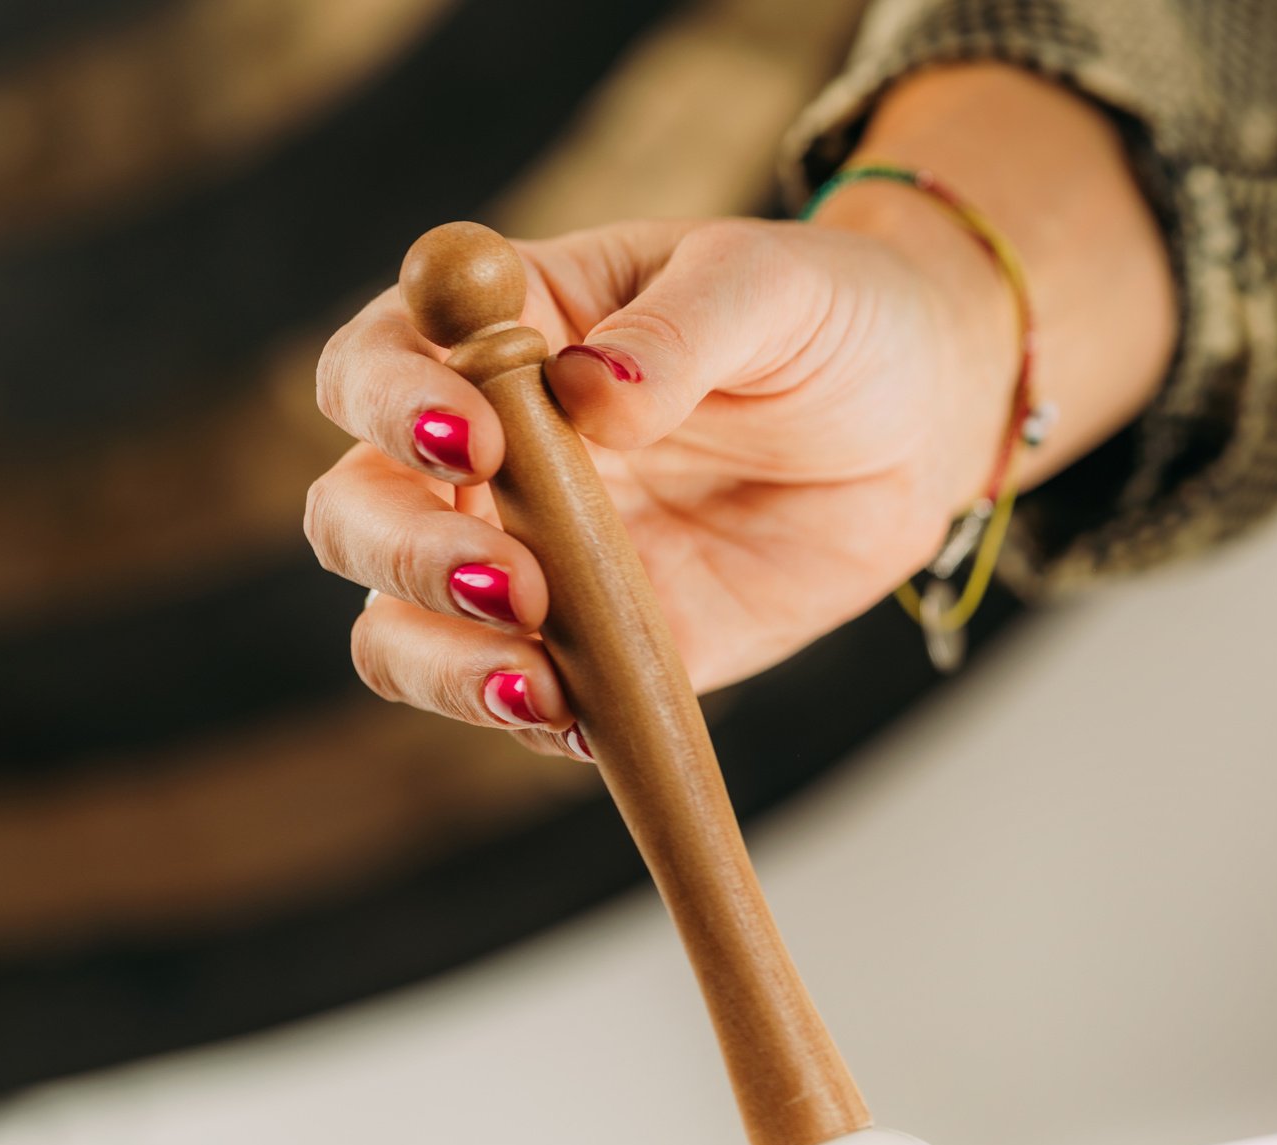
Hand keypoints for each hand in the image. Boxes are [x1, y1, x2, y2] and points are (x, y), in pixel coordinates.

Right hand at [306, 210, 1015, 757]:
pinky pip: (520, 701)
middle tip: (516, 582)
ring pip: (401, 626)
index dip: (393, 402)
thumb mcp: (772, 289)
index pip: (379, 363)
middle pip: (358, 509)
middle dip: (407, 553)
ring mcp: (532, 561)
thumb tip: (592, 391)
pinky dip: (530, 720)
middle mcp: (486, 455)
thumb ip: (679, 331)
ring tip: (536, 682)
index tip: (474, 436)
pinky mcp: (595, 652)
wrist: (918, 423)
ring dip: (442, 661)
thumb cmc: (829, 323)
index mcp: (503, 336)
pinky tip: (586, 721)